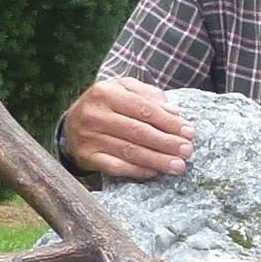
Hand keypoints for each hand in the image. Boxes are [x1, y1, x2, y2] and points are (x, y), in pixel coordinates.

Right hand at [62, 76, 194, 179]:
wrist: (71, 125)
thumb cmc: (106, 105)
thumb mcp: (124, 90)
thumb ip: (149, 96)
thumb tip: (174, 112)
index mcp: (106, 92)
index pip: (144, 109)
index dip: (169, 122)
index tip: (189, 132)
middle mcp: (94, 114)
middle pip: (138, 131)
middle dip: (167, 143)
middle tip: (187, 151)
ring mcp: (88, 137)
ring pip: (129, 151)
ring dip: (157, 160)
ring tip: (178, 166)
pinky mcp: (86, 156)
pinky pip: (116, 167)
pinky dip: (138, 170)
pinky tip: (155, 172)